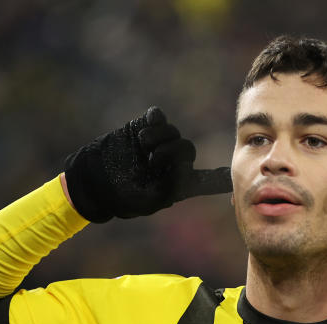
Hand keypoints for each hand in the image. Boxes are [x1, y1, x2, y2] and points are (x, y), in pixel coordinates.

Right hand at [63, 107, 231, 222]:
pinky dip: (154, 120)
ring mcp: (157, 144)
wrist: (93, 181)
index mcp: (177, 184)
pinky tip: (147, 126)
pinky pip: (157, 118)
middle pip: (186, 149)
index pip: (204, 181)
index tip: (233, 177)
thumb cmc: (120, 197)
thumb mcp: (148, 201)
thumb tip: (185, 170)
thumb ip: (170, 187)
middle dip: (172, 153)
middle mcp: (171, 163)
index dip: (219, 178)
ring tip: (143, 147)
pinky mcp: (142, 128)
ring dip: (160, 138)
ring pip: (172, 133)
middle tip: (153, 160)